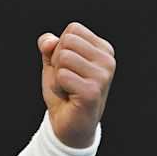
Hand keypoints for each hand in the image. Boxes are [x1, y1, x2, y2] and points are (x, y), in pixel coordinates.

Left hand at [37, 21, 114, 147]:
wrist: (68, 126)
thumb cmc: (63, 92)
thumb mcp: (54, 63)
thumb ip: (49, 46)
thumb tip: (48, 42)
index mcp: (103, 49)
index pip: (73, 29)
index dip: (61, 47)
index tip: (69, 67)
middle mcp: (108, 60)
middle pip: (67, 42)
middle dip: (57, 61)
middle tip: (67, 80)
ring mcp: (103, 76)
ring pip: (63, 58)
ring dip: (57, 75)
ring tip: (68, 88)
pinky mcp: (93, 91)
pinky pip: (62, 75)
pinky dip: (58, 87)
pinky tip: (69, 97)